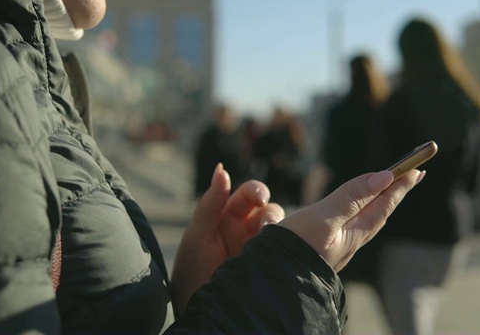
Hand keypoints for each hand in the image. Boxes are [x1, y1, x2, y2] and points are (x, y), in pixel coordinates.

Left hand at [171, 163, 284, 312]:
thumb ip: (209, 204)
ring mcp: (262, 249)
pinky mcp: (272, 267)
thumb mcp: (196, 238)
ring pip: (282, 231)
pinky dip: (289, 251)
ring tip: (272, 246)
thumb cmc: (190, 274)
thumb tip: (222, 169)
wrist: (196, 312)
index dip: (257, 191)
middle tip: (270, 226)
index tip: (260, 198)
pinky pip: (287, 254)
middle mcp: (248, 230)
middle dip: (272, 214)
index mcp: (228, 216)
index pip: (249, 194)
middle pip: (270, 210)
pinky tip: (284, 256)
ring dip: (282, 234)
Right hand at [277, 169, 423, 271]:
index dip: (399, 185)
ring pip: (366, 222)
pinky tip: (353, 217)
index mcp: (354, 232)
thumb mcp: (324, 218)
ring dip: (379, 204)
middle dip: (394, 193)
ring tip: (387, 193)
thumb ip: (351, 197)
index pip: (383, 203)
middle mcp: (350, 241)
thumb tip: (385, 177)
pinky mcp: (323, 251)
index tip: (416, 169)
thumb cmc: (296, 248)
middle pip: (379, 212)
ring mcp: (338, 248)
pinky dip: (360, 215)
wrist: (274, 282)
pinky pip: (351, 228)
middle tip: (411, 175)